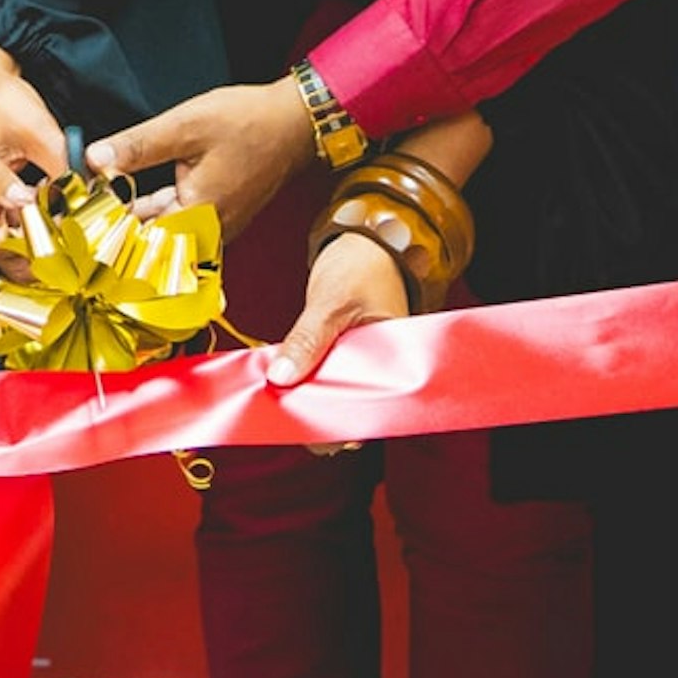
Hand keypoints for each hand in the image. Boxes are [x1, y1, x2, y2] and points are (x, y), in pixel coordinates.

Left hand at [88, 78, 316, 228]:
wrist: (294, 122)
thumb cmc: (248, 122)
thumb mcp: (184, 126)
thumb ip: (136, 147)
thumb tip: (93, 159)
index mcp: (199, 215)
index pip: (139, 245)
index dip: (104, 237)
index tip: (75, 226)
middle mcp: (208, 231)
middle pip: (149, 245)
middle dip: (112, 232)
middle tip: (75, 219)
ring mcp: (215, 226)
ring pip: (162, 235)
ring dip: (130, 224)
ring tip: (94, 210)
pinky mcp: (216, 216)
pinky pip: (176, 224)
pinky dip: (151, 215)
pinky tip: (126, 202)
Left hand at [269, 231, 410, 446]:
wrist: (365, 243)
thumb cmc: (362, 268)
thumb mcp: (331, 302)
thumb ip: (307, 339)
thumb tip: (281, 378)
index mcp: (396, 363)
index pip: (372, 411)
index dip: (344, 428)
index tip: (313, 434)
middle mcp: (383, 370)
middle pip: (352, 410)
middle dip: (321, 417)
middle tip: (288, 415)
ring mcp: (363, 365)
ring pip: (335, 396)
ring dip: (310, 399)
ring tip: (282, 400)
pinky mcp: (343, 358)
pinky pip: (325, 378)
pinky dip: (306, 381)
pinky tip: (285, 383)